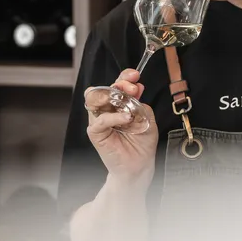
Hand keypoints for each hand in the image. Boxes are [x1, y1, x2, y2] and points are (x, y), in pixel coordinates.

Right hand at [85, 69, 158, 189]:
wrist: (140, 165)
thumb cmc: (142, 143)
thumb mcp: (147, 118)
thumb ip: (140, 103)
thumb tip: (137, 88)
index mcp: (118, 104)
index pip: (116, 84)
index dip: (125, 77)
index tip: (136, 75)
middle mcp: (107, 110)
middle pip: (104, 88)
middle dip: (120, 83)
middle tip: (133, 88)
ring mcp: (99, 120)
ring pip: (95, 99)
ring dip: (112, 96)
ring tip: (128, 101)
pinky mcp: (96, 133)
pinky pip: (100, 120)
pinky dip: (113, 117)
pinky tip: (126, 118)